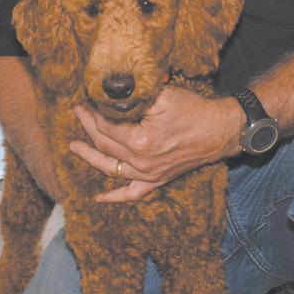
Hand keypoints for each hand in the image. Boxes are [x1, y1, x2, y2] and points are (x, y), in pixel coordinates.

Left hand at [69, 87, 244, 201]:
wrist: (219, 130)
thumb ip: (135, 97)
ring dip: (90, 157)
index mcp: (140, 141)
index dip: (94, 113)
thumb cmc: (193, 110)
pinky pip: (132, 194)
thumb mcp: (163, 96)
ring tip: (74, 147)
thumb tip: (112, 95)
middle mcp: (141, 162)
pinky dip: (114, 197)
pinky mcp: (157, 180)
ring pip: (110, 168)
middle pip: (105, 145)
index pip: (106, 126)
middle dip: (88, 127)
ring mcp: (148, 174)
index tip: (86, 102)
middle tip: (78, 113)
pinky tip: (98, 198)